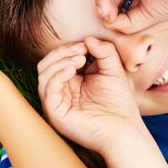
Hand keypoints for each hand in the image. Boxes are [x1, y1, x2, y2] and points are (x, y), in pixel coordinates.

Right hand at [38, 38, 143, 155]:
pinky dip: (57, 75)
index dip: (68, 48)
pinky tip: (72, 70)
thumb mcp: (113, 70)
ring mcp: (56, 102)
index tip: (86, 44)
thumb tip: (88, 38)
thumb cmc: (119, 103)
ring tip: (79, 59)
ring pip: (43, 74)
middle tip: (81, 50)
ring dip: (59, 61)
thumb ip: (104, 51)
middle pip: (46, 64)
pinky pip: (47, 89)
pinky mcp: (55, 112)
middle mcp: (60, 91)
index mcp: (70, 81)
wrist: (124, 130)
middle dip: (61, 52)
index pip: (58, 59)